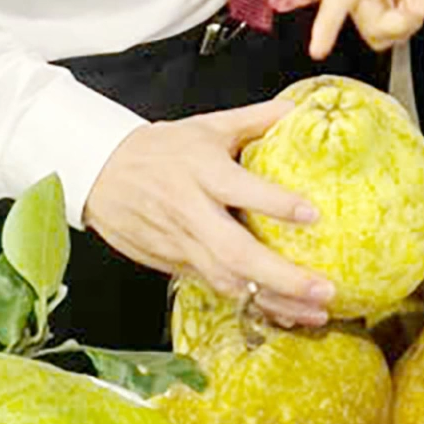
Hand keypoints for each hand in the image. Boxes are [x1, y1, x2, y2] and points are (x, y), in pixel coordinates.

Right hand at [83, 102, 332, 327]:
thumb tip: (299, 109)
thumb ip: (255, 119)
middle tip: (323, 288)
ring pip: (228, 281)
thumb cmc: (159, 150)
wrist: (100, 173)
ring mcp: (181, 244)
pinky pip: (216, 290)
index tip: (312, 213)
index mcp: (200, 171)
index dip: (275, 203)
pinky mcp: (175, 265)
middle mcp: (191, 211)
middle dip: (281, 276)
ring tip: (316, 313)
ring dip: (273, 301)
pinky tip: (284, 314)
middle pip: (235, 251)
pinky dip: (250, 306)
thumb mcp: (206, 126)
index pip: (239, 188)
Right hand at [309, 0, 423, 58]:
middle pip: (371, 27)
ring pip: (381, 34)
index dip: (326, 25)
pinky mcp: (374, 10)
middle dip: (401, 22)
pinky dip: (406, 22)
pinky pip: (389, 32)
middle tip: (421, 0)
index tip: (317, 50)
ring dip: (405, 23)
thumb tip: (420, 9)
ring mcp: (364, 1)